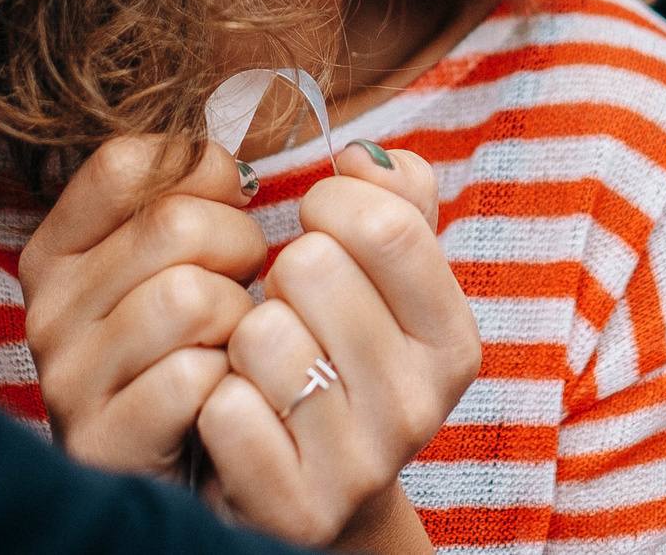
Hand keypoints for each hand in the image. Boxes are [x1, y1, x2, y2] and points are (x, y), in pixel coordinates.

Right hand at [19, 137, 266, 475]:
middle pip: (173, 224)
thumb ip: (181, 203)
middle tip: (245, 284)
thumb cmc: (181, 353)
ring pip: (191, 297)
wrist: (169, 473)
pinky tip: (220, 392)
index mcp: (56, 252)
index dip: (202, 170)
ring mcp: (68, 377)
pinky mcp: (103, 439)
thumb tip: (236, 164)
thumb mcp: (164, 268)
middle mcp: (48, 309)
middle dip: (239, 246)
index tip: (234, 198)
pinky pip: (193, 377)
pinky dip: (228, 380)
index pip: (125, 164)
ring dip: (239, 319)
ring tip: (231, 342)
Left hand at [194, 141, 481, 544]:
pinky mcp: (295, 508)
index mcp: (452, 341)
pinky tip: (240, 416)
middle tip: (290, 313)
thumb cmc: (340, 356)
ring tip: (264, 367)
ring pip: (261, 334)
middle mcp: (420, 407)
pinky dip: (213, 399)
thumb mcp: (386, 280)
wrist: (315, 495)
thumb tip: (363, 157)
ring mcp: (361, 465)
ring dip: (242, 339)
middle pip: (311, 266)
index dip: (331, 204)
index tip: (318, 226)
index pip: (386, 223)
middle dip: (281, 275)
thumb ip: (396, 201)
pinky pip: (224, 407)